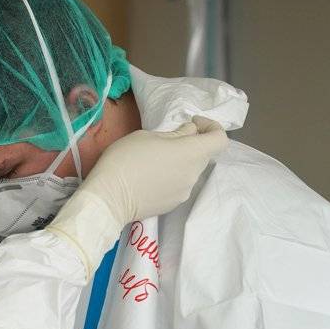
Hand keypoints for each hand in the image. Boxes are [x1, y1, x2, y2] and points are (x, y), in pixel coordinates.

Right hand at [46, 117, 227, 274]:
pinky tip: (149, 179)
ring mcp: (184, 192)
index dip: (211, 127)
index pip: (220, 139)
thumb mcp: (147, 136)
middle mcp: (193, 174)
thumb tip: (189, 132)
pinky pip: (179, 185)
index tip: (192, 124)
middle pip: (203, 155)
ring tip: (154, 162)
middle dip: (190, 144)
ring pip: (190, 171)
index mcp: (190, 153)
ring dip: (180, 162)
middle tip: (165, 141)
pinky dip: (171, 177)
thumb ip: (174, 133)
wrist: (108, 197)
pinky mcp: (173, 204)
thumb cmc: (125, 159)